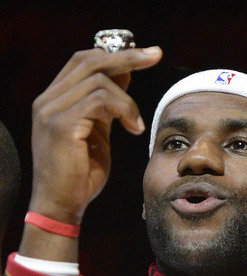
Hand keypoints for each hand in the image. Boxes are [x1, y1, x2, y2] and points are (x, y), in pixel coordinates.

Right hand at [29, 46, 161, 223]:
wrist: (61, 206)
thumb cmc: (80, 176)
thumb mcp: (97, 132)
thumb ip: (107, 105)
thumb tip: (126, 75)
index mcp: (54, 100)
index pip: (83, 61)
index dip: (115, 54)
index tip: (146, 54)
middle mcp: (48, 100)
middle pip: (89, 60)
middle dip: (127, 56)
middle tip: (155, 55)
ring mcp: (51, 111)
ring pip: (98, 80)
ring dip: (128, 100)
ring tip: (136, 125)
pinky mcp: (61, 125)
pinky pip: (99, 100)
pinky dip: (124, 110)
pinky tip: (133, 129)